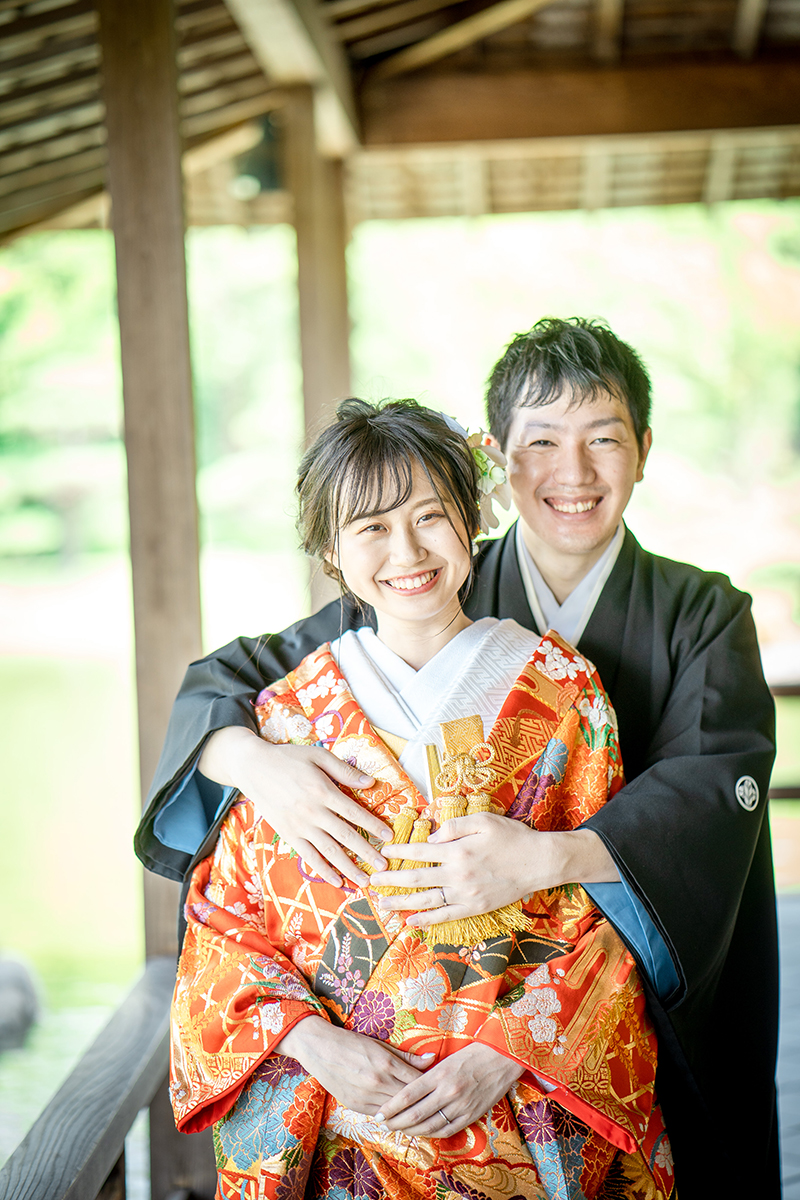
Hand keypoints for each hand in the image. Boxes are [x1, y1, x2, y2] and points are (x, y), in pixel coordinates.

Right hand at [199, 727, 392, 886]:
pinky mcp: (288, 835)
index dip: (373, 825)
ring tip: (365, 880)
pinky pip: (308, 856)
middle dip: (367, 853)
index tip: (389, 836)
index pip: (354, 812)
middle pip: (345, 836)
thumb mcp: (318, 756)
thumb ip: (344, 771)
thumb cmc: (289, 759)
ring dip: (348, 867)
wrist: (254, 768)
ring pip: (329, 851)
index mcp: (323, 790)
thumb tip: (371, 783)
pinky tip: (337, 881)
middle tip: (384, 866)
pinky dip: (323, 870)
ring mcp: (300, 826)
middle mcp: (313, 812)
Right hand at [276, 1017, 433, 1114]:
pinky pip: (380, 1115)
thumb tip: (432, 1059)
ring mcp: (365, 1096)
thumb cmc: (352, 1042)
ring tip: (421, 1111)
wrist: (320, 1049)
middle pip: (408, 1098)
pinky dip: (391, 1115)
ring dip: (408, 1112)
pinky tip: (399, 1114)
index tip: (437, 1086)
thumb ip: (407, 1056)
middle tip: (433, 1102)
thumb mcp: (381, 1045)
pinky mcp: (355, 1106)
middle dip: (422, 1100)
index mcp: (386, 1064)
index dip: (428, 1085)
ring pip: (395, 1111)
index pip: (416, 1081)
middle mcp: (377, 1082)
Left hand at [371, 813, 618, 927]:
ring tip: (382, 904)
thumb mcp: (483, 820)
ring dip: (401, 903)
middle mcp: (457, 874)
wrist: (539, 862)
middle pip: (416, 879)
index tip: (383, 852)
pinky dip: (427, 919)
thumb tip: (431, 835)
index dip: (399, 851)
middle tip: (371, 881)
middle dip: (391, 880)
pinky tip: (411, 921)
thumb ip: (454, 826)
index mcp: (457, 850)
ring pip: (426, 901)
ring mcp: (466, 894)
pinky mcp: (475, 907)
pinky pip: (446, 916)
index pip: (420, 851)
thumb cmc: (512, 837)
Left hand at [375, 1042, 523, 1135]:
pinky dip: (431, 1133)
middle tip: (383, 1125)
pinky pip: (446, 1130)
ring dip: (411, 1130)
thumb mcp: (446, 1059)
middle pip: (415, 1114)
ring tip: (399, 1130)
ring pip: (429, 1125)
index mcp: (439, 1074)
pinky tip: (421, 1132)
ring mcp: (460, 1105)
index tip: (379, 1114)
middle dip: (396, 1122)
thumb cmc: (472, 1053)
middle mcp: (448, 1091)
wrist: (502, 1057)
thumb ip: (428, 1075)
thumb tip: (407, 1090)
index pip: (408, 1095)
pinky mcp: (471, 1115)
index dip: (391, 1107)